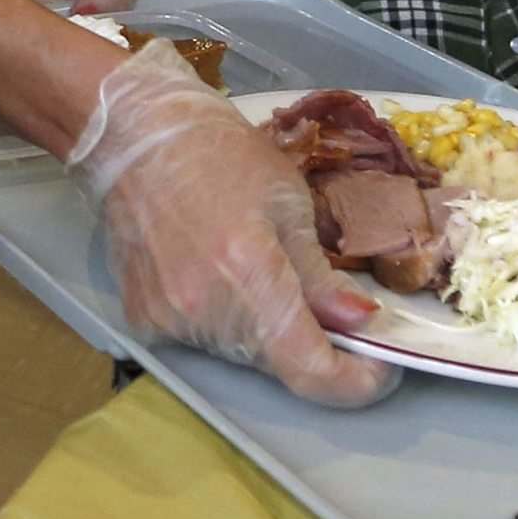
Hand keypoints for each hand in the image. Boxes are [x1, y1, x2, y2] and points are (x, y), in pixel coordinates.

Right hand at [67, 41, 399, 406]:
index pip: (309, 370)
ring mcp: (169, 321)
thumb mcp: (289, 202)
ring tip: (262, 271)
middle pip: (278, 363)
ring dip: (268, 332)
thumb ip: (321, 275)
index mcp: (250, 276)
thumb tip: (359, 321)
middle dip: (314, 344)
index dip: (354, 382)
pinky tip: (221, 273)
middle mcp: (206, 312)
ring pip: (242, 354)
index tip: (378, 364)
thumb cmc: (221, 153)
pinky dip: (227, 320)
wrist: (139, 137)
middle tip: (330, 305)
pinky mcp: (143, 320)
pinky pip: (204, 340)